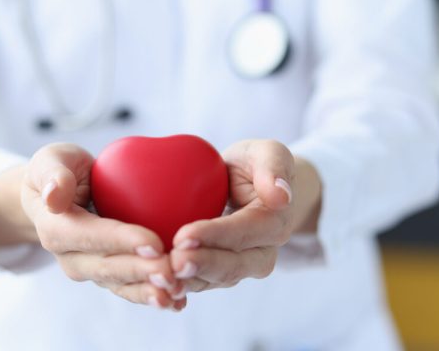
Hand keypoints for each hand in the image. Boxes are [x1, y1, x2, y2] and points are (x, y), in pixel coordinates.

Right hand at [21, 143, 185, 309]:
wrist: (58, 195)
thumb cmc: (59, 171)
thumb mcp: (51, 161)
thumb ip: (52, 174)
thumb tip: (55, 196)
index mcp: (56, 228)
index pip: (91, 236)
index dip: (121, 241)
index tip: (154, 243)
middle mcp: (71, 256)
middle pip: (108, 268)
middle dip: (141, 272)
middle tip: (172, 272)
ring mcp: (90, 269)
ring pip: (121, 284)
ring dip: (148, 291)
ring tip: (177, 294)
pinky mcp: (107, 275)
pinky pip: (130, 288)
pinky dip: (152, 295)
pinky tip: (179, 301)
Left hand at [169, 140, 320, 295]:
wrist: (247, 186)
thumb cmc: (253, 165)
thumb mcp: (266, 152)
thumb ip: (274, 166)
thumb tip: (281, 196)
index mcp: (274, 223)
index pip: (244, 232)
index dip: (215, 236)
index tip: (184, 234)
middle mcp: (262, 253)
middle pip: (232, 266)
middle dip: (201, 265)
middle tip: (172, 262)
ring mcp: (240, 267)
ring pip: (214, 280)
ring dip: (188, 281)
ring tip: (161, 277)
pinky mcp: (218, 274)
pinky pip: (199, 283)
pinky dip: (179, 285)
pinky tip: (157, 283)